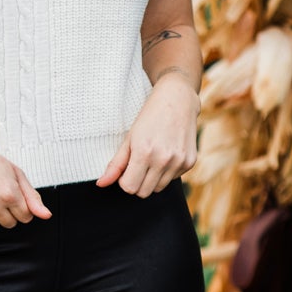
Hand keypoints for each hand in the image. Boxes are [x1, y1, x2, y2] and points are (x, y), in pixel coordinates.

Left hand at [97, 77, 199, 195]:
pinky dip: (167, 172)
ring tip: (153, 157)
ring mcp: (179, 162)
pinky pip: (173, 179)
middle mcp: (163, 159)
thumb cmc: (149, 117)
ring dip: (152, 179)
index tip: (127, 169)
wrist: (177, 99)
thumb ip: (115, 165)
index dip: (125, 181)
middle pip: (144, 192)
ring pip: (158, 189)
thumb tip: (101, 184)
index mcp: (144, 153)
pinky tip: (166, 153)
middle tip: (138, 165)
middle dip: (137, 182)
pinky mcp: (190, 162)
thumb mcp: (129, 139)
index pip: (129, 188)